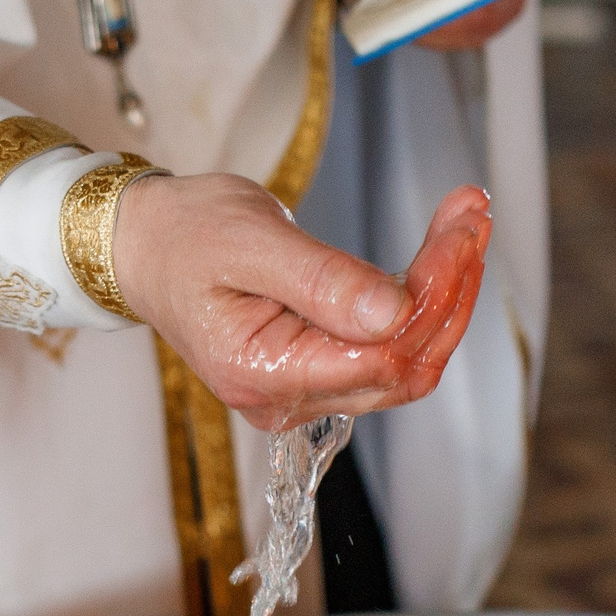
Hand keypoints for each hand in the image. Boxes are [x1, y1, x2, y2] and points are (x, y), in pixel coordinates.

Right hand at [112, 173, 491, 433]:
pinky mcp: (319, 368)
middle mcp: (288, 398)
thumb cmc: (183, 236)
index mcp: (262, 374)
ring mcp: (306, 389)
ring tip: (464, 223)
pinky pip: (386, 347)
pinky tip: (442, 253)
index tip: (460, 231)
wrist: (143, 247)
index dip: (431, 297)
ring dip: (444, 293)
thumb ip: (322, 281)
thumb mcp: (250, 241)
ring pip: (404, 357)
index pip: (379, 355)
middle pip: (403, 363)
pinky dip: (420, 300)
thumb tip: (394, 313)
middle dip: (450, 290)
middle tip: (472, 216)